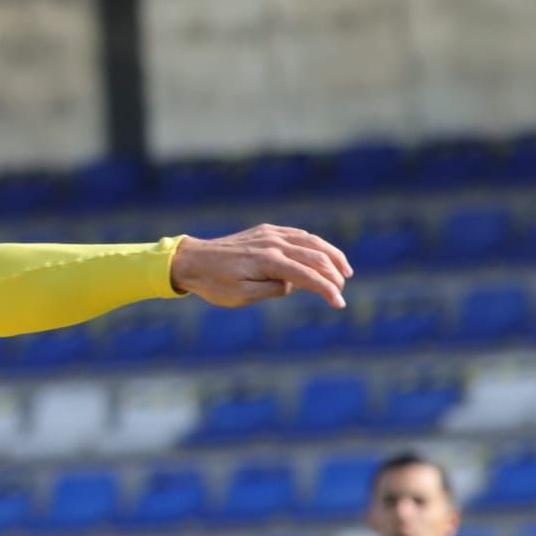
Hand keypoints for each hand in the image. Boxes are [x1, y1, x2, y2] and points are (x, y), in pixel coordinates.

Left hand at [170, 224, 353, 309]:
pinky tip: (322, 254)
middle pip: (315, 256)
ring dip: (331, 255)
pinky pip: (298, 234)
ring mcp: (269, 234)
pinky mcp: (265, 231)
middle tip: (341, 292)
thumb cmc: (214, 283)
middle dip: (333, 275)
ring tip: (345, 272)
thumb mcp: (242, 295)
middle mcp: (272, 243)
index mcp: (268, 261)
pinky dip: (315, 244)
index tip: (339, 305)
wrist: (191, 260)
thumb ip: (272, 289)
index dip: (327, 291)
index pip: (308, 276)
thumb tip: (295, 284)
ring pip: (311, 241)